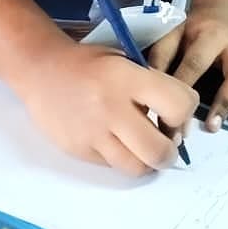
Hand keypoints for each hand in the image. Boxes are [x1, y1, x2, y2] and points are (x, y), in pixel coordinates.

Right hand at [20, 40, 197, 176]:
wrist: (41, 69)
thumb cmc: (90, 63)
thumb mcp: (125, 60)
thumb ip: (152, 86)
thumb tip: (179, 120)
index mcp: (127, 78)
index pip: (178, 106)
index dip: (186, 112)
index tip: (178, 112)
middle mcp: (111, 108)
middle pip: (159, 150)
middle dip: (171, 151)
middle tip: (167, 142)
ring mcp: (93, 133)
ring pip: (137, 167)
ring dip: (148, 162)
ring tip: (145, 148)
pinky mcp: (79, 150)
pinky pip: (112, 166)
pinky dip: (122, 159)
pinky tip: (118, 143)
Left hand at [148, 3, 227, 131]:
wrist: (222, 12)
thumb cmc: (193, 31)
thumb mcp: (173, 35)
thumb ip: (160, 58)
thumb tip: (147, 87)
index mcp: (209, 36)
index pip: (195, 64)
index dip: (184, 91)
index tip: (173, 122)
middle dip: (226, 100)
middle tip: (213, 127)